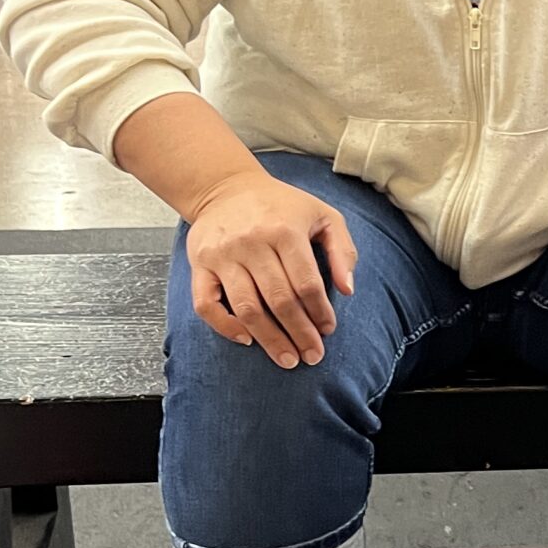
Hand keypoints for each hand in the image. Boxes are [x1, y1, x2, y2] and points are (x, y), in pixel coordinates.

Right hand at [186, 170, 357, 367]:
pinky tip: (246, 339)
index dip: (320, 312)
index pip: (306, 283)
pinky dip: (225, 326)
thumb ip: (342, 250)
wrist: (227, 188)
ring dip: (269, 339)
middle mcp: (251, 242)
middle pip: (279, 300)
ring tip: (287, 359)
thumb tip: (347, 290)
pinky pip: (206, 304)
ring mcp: (222, 255)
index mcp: (284, 230)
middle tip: (312, 356)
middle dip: (299, 333)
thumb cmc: (281, 206)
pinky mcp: (200, 264)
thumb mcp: (323, 215)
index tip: (328, 330)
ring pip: (246, 308)